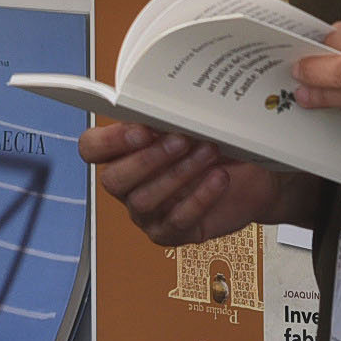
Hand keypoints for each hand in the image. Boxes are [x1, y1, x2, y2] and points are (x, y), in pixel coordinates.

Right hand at [81, 119, 300, 246]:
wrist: (249, 177)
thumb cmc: (213, 144)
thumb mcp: (190, 125)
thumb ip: (168, 118)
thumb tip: (165, 107)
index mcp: (121, 153)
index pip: (91, 148)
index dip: (110, 141)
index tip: (141, 129)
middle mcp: (127, 185)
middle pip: (114, 180)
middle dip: (148, 159)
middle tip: (181, 139)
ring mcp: (146, 213)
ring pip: (145, 200)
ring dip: (179, 174)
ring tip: (208, 152)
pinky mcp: (171, 233)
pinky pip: (177, 221)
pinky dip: (200, 197)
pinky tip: (218, 178)